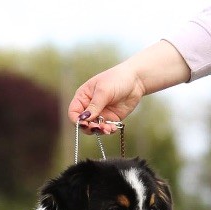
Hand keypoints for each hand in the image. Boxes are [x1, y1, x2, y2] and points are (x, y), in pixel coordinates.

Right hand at [68, 41, 191, 133]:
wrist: (137, 80)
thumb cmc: (117, 79)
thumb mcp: (104, 91)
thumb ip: (94, 106)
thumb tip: (83, 119)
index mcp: (83, 97)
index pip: (74, 112)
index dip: (77, 120)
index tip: (84, 124)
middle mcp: (90, 106)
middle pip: (83, 123)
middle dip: (89, 127)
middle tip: (98, 128)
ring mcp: (100, 113)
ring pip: (94, 128)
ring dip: (100, 130)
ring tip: (108, 129)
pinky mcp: (111, 118)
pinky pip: (106, 128)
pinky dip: (108, 130)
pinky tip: (113, 128)